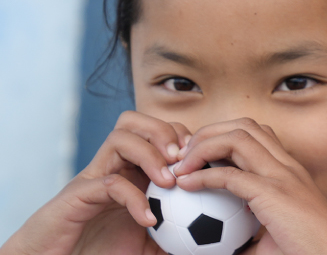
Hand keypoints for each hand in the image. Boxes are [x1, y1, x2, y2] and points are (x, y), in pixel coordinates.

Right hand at [0, 111, 187, 254]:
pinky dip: (134, 198)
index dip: (182, 137)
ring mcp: (93, 177)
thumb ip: (174, 239)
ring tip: (169, 182)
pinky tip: (149, 220)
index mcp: (130, 170)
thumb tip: (211, 247)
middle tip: (183, 161)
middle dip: (164, 132)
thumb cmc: (101, 250)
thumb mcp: (147, 245)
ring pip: (119, 138)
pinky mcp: (78, 195)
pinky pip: (108, 183)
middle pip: (134, 122)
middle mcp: (111, 166)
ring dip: (149, 154)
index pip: (155, 131)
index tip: (200, 161)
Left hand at [172, 119, 326, 254]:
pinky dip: (202, 175)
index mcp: (290, 171)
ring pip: (238, 137)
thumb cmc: (307, 253)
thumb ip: (245, 238)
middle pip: (245, 125)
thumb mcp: (272, 239)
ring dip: (203, 146)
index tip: (197, 159)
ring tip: (181, 166)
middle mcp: (288, 166)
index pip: (256, 134)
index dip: (223, 136)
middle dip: (208, 132)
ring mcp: (282, 176)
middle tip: (183, 157)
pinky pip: (230, 175)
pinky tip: (185, 186)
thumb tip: (215, 251)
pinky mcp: (273, 193)